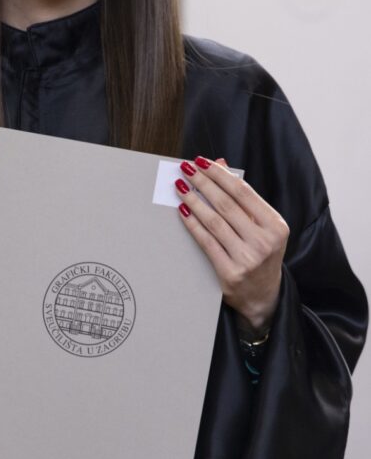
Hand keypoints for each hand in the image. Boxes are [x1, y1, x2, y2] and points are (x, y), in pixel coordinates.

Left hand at [175, 156, 289, 334]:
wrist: (263, 296)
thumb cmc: (261, 254)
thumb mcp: (261, 226)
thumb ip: (242, 196)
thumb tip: (220, 164)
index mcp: (276, 225)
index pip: (243, 192)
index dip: (219, 174)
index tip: (201, 162)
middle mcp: (264, 241)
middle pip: (226, 204)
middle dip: (203, 183)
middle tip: (186, 169)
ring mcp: (248, 258)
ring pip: (214, 221)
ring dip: (194, 201)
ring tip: (181, 187)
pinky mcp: (230, 272)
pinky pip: (206, 242)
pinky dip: (193, 224)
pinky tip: (183, 211)